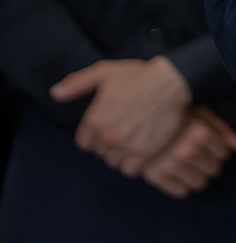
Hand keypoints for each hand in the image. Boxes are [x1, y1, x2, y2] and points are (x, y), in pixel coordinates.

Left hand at [50, 56, 192, 174]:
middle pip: (101, 153)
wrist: (173, 82)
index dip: (96, 135)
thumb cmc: (139, 75)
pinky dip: (134, 163)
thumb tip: (54, 93)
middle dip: (109, 144)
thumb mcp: (105, 72)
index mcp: (95, 119)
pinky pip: (131, 170)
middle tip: (124, 131)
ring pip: (114, 162)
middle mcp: (108, 136)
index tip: (108, 127)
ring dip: (121, 155)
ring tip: (133, 141)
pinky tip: (141, 150)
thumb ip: (77, 84)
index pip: (85, 142)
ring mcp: (127, 146)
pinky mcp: (145, 153)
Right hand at [141, 106, 235, 197]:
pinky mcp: (155, 176)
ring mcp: (170, 165)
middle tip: (197, 153)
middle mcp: (187, 150)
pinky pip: (181, 191)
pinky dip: (181, 184)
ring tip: (187, 163)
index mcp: (200, 131)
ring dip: (197, 175)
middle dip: (209, 163)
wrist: (133, 119)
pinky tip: (175, 171)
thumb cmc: (171, 112)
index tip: (208, 143)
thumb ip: (222, 128)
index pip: (223, 153)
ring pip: (200, 183)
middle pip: (214, 170)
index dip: (218, 149)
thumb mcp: (198, 111)